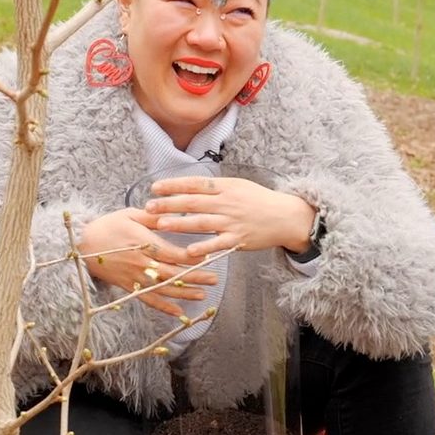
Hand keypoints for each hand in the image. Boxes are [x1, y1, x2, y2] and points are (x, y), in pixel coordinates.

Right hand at [78, 208, 218, 316]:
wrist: (81, 246)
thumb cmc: (107, 226)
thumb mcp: (130, 214)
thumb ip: (153, 217)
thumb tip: (174, 215)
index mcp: (143, 243)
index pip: (173, 253)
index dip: (191, 257)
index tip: (207, 256)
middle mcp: (141, 263)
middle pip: (173, 273)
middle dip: (195, 277)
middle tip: (215, 279)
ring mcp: (135, 277)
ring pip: (164, 289)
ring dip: (184, 293)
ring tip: (202, 294)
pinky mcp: (129, 287)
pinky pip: (148, 300)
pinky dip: (163, 307)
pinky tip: (178, 312)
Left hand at [142, 177, 315, 258]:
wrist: (286, 217)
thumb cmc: (260, 201)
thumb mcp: (238, 186)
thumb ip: (215, 188)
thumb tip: (189, 187)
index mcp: (226, 187)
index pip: (195, 183)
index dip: (174, 185)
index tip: (155, 187)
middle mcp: (227, 202)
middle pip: (193, 202)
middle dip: (169, 204)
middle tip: (148, 206)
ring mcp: (232, 222)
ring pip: (201, 222)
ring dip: (179, 223)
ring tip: (160, 224)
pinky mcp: (238, 239)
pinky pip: (217, 244)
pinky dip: (203, 248)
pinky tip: (189, 251)